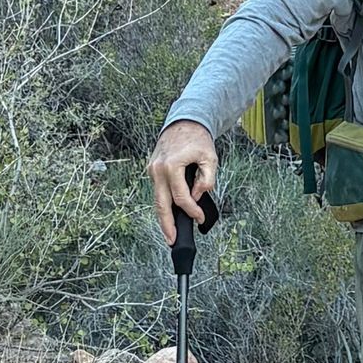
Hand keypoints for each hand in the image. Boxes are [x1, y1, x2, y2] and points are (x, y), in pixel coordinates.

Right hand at [149, 121, 216, 244]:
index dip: (192, 210)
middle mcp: (158, 169)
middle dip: (166, 225)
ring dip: (162, 217)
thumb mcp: (210, 157)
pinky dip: (163, 204)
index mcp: (172, 165)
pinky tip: (168, 215)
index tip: (200, 218)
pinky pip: (158, 191)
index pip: (181, 197)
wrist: (184, 123)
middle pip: (160, 204)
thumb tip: (197, 196)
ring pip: (156, 199)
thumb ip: (207, 179)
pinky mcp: (152, 170)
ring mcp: (152, 170)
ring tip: (169, 233)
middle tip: (172, 240)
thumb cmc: (197, 139)